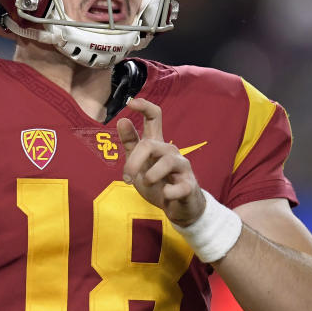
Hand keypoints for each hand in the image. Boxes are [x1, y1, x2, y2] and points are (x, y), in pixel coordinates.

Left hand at [117, 98, 205, 226]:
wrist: (178, 208)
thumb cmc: (157, 183)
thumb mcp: (139, 164)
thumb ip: (130, 144)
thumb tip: (122, 120)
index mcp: (156, 144)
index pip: (154, 117)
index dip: (144, 106)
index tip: (130, 102)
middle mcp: (170, 151)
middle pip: (150, 144)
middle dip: (134, 161)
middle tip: (126, 178)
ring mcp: (182, 168)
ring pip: (166, 162)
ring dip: (150, 176)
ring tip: (147, 184)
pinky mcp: (189, 185)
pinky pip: (179, 187)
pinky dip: (169, 191)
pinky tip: (166, 194)